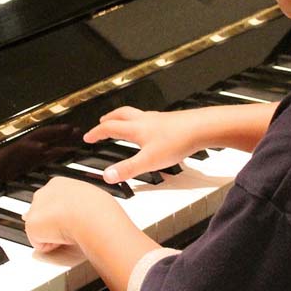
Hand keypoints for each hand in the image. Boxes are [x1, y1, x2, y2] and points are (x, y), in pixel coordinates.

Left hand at [22, 177, 119, 253]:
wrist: (92, 216)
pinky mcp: (31, 224)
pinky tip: (64, 238)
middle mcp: (44, 193)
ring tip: (71, 232)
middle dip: (52, 225)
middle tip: (72, 229)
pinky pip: (40, 243)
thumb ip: (76, 204)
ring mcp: (35, 208)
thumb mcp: (91, 200)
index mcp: (59, 184)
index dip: (59, 215)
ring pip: (42, 230)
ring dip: (54, 235)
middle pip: (42, 215)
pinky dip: (51, 246)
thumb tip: (69, 212)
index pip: (51, 201)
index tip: (71, 221)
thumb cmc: (98, 209)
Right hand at [83, 103, 276, 183]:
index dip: (96, 133)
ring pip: (135, 114)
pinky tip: (150, 130)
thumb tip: (106, 176)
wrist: (203, 127)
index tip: (88, 137)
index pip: (109, 128)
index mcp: (135, 128)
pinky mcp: (171, 121)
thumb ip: (127, 169)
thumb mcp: (149, 161)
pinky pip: (150, 118)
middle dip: (109, 119)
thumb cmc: (178, 141)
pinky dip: (142, 121)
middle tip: (102, 122)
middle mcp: (144, 120)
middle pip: (121, 115)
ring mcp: (158, 119)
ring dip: (124, 118)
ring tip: (123, 123)